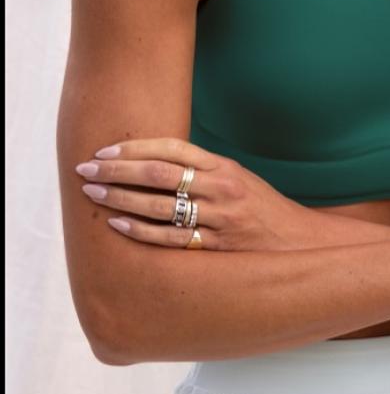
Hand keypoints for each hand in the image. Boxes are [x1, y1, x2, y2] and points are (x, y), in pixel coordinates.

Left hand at [75, 137, 309, 250]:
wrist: (298, 242)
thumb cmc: (261, 210)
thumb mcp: (238, 180)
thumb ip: (202, 171)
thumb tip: (151, 163)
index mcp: (225, 167)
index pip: (172, 148)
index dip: (134, 147)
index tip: (104, 150)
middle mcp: (222, 188)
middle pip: (159, 174)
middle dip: (117, 169)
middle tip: (86, 169)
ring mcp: (220, 218)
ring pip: (159, 205)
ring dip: (120, 198)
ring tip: (94, 193)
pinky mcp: (217, 246)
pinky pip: (171, 238)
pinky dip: (140, 231)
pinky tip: (117, 225)